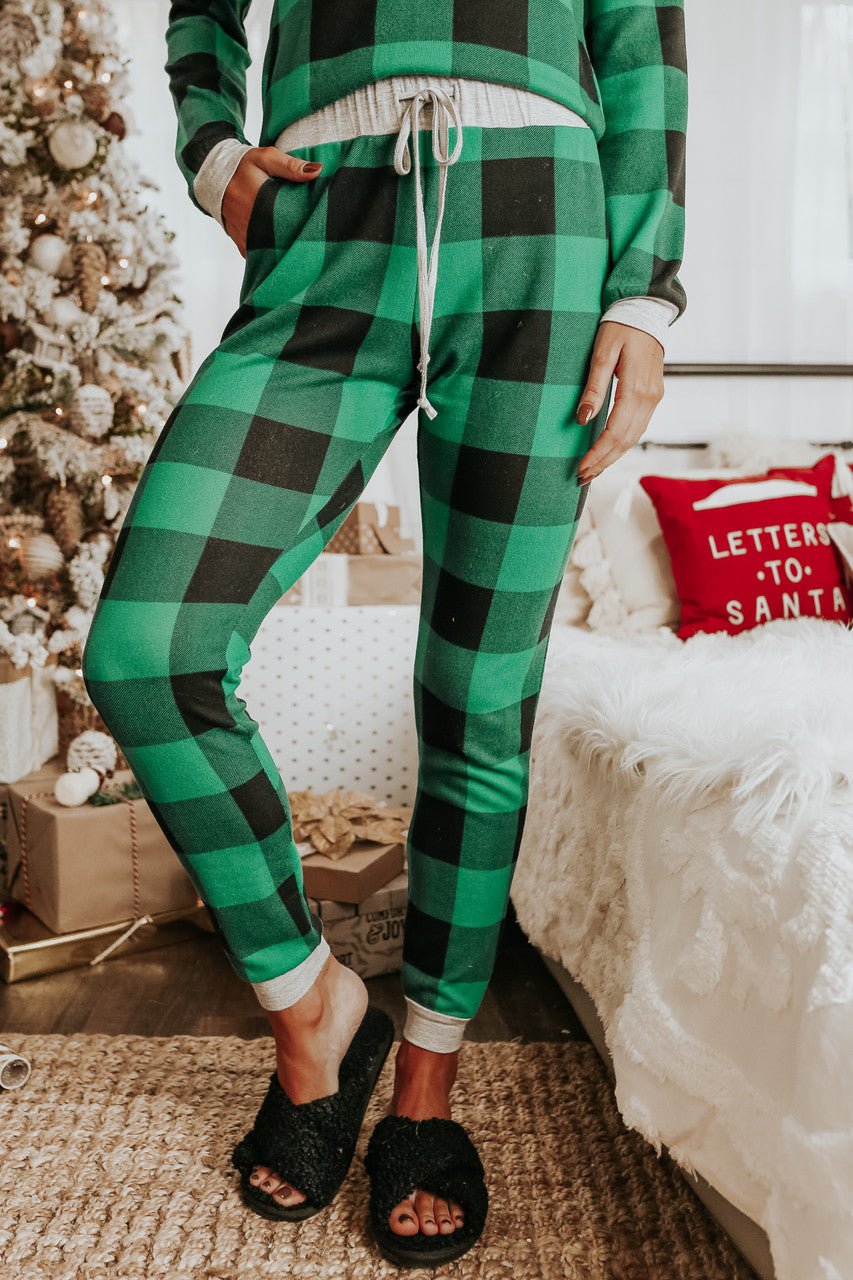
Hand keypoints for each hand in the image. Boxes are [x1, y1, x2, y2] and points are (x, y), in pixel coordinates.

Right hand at [222, 145, 322, 257]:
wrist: (214, 177)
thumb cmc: (241, 166)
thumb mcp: (265, 158)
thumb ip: (290, 166)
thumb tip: (317, 171)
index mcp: (259, 204)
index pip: (290, 221)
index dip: (305, 226)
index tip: (318, 225)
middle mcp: (251, 226)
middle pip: (283, 241)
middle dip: (298, 240)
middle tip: (314, 238)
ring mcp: (246, 238)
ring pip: (272, 252)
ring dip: (285, 249)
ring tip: (302, 246)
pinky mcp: (243, 246)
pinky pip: (261, 255)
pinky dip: (272, 253)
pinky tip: (284, 248)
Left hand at [576, 322, 664, 483]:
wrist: (645, 311)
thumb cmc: (621, 327)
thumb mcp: (602, 353)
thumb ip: (594, 387)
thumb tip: (583, 418)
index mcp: (637, 389)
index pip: (615, 432)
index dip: (597, 453)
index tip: (580, 467)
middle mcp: (650, 398)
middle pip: (626, 441)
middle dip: (603, 462)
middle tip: (582, 477)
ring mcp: (654, 398)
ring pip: (634, 438)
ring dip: (613, 457)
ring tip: (593, 470)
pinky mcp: (653, 396)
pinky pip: (638, 427)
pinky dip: (622, 444)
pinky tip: (609, 451)